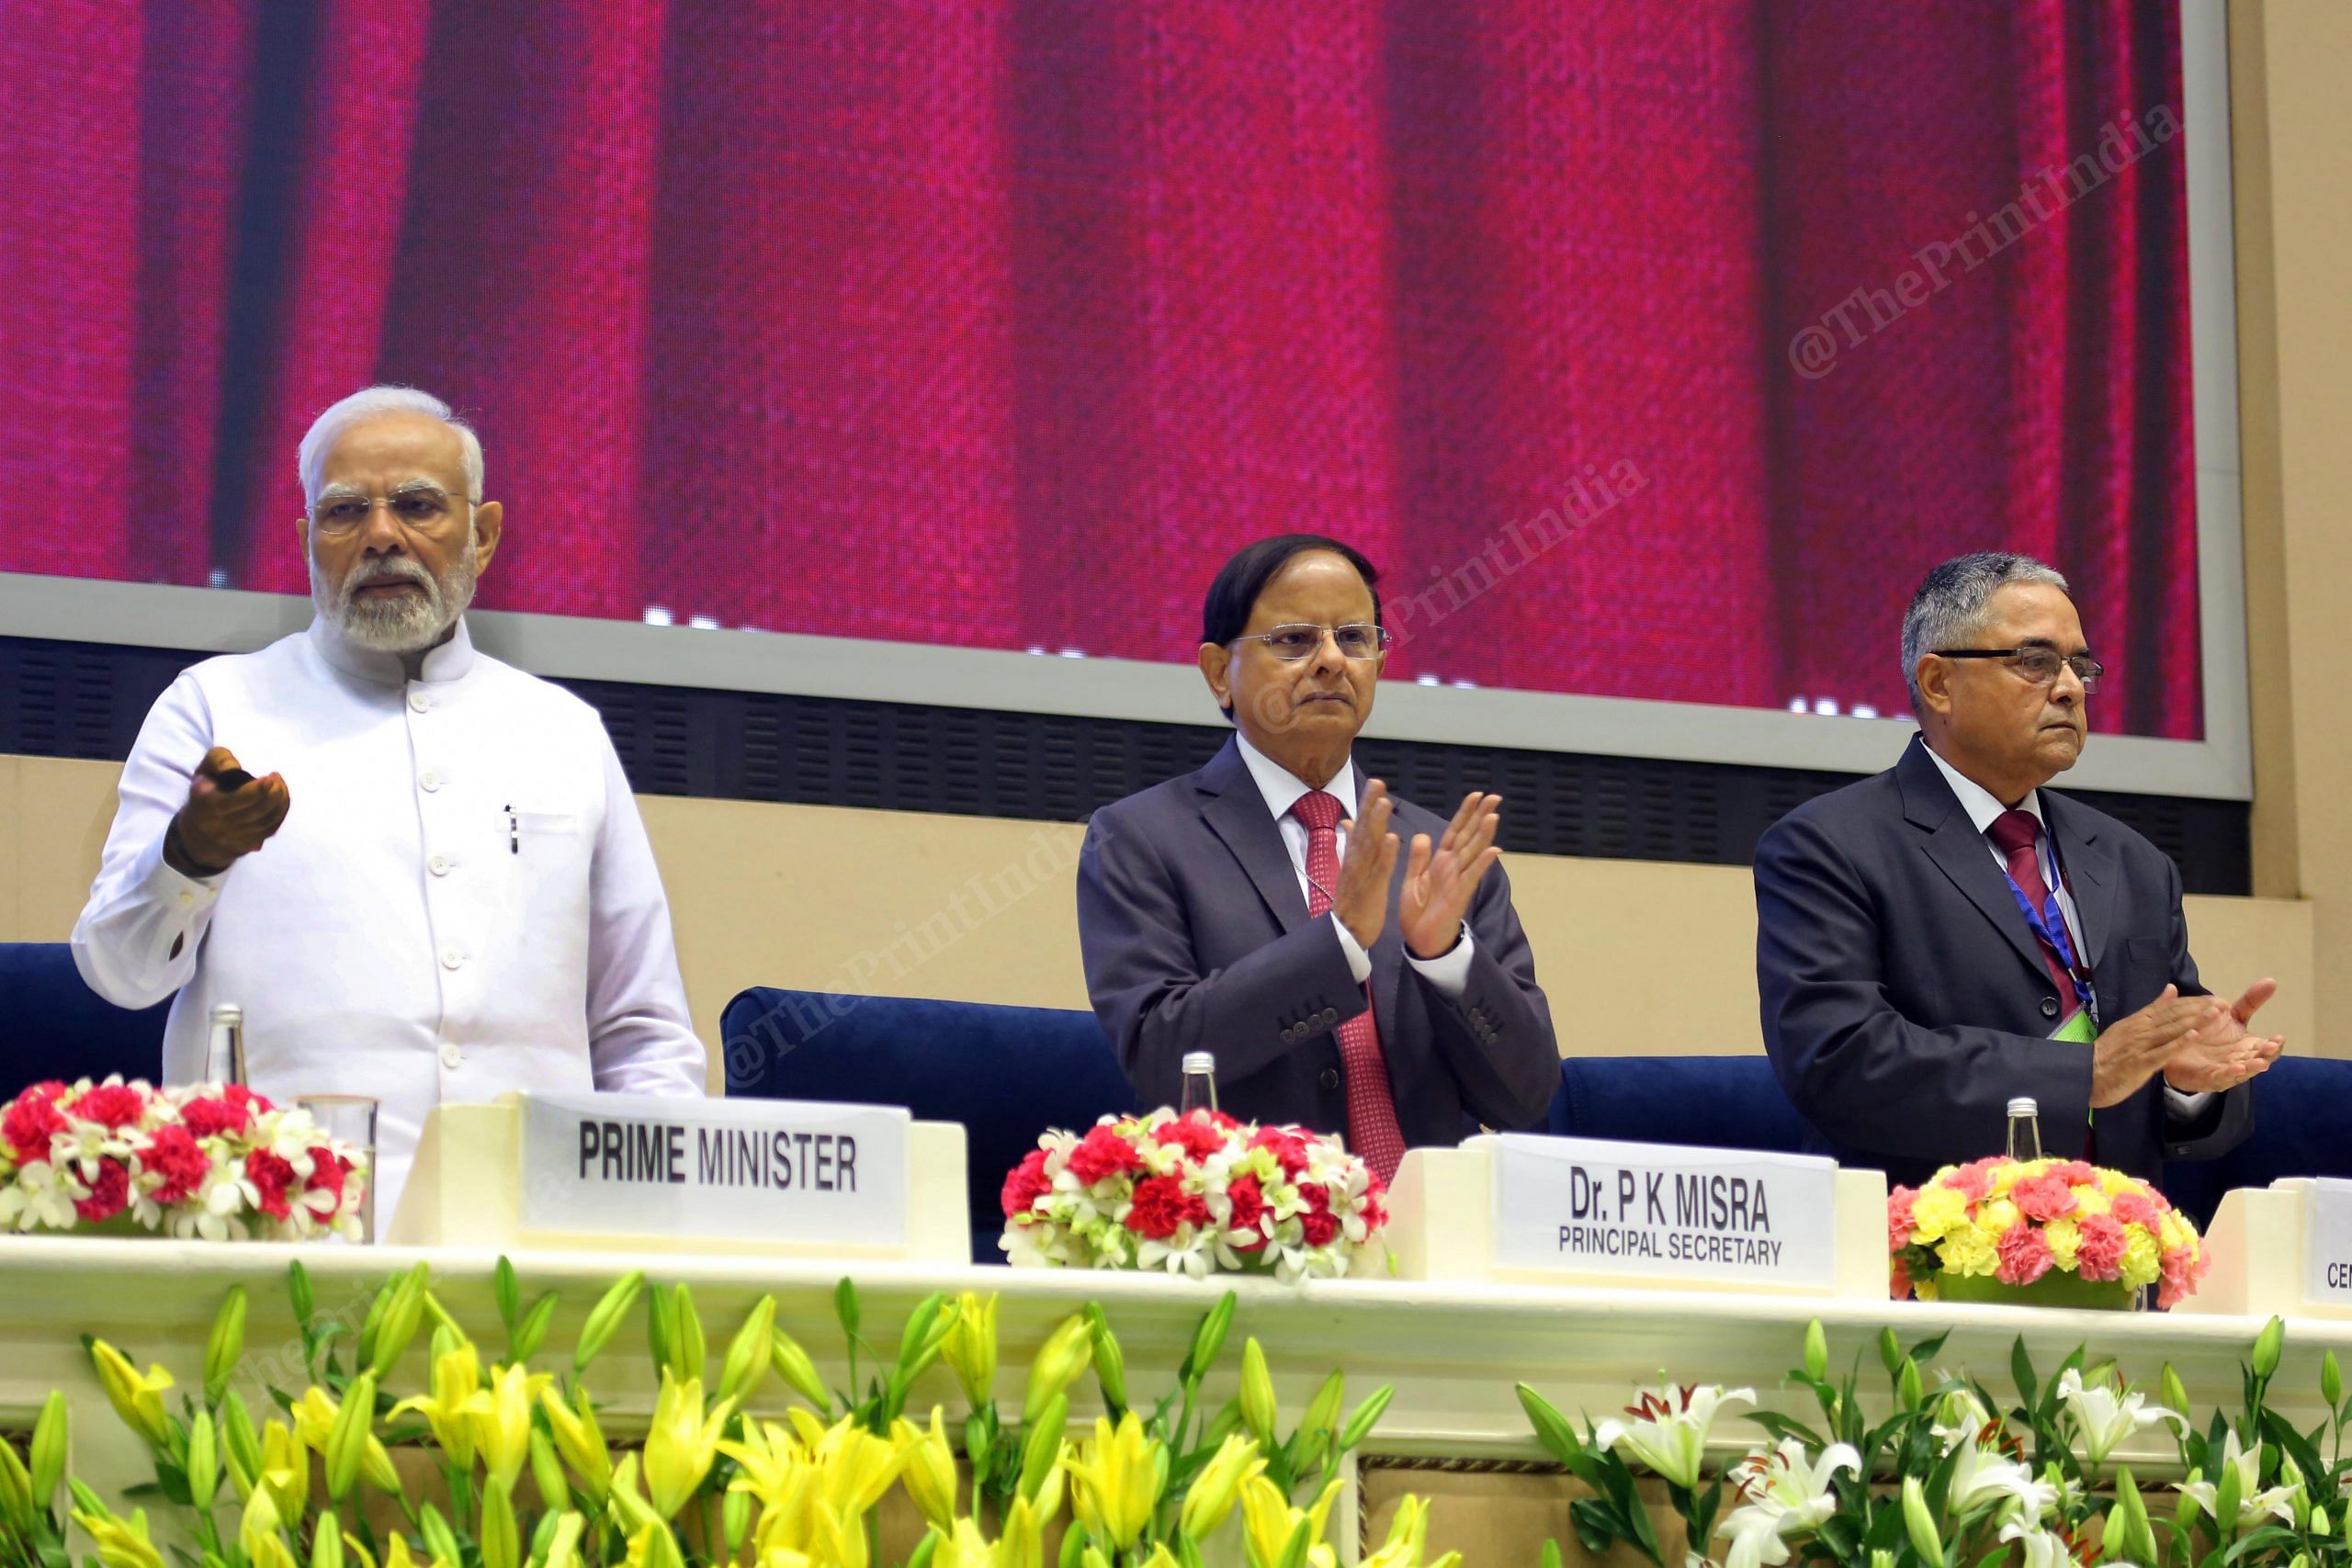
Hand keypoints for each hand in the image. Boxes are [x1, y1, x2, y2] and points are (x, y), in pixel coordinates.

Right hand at [166, 747, 289, 876]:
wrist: (198, 831)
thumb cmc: (206, 792)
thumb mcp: (204, 770)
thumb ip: (218, 759)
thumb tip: (233, 768)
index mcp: (206, 805)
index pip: (237, 800)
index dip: (258, 790)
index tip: (270, 777)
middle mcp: (218, 826)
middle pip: (256, 812)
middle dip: (274, 794)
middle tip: (276, 779)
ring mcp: (232, 840)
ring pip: (266, 824)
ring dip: (280, 803)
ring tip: (280, 786)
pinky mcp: (245, 846)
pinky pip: (269, 831)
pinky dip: (280, 814)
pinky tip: (280, 800)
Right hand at [1331, 779, 1398, 950]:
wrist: (1344, 934)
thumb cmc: (1351, 901)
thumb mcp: (1350, 869)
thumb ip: (1351, 843)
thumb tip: (1347, 821)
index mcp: (1354, 856)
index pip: (1361, 825)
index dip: (1367, 804)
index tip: (1376, 783)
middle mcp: (1356, 861)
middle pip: (1363, 829)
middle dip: (1370, 806)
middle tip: (1378, 782)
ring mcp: (1362, 875)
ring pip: (1370, 846)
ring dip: (1377, 824)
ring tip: (1385, 803)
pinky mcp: (1371, 890)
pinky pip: (1379, 870)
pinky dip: (1386, 854)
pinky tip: (1393, 839)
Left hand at [1399, 790, 1503, 958]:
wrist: (1420, 940)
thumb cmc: (1418, 912)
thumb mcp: (1412, 880)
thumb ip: (1419, 858)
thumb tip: (1423, 835)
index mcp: (1440, 861)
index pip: (1454, 832)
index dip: (1464, 814)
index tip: (1475, 795)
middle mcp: (1452, 867)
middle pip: (1468, 837)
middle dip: (1480, 816)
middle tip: (1495, 797)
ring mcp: (1458, 880)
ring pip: (1473, 852)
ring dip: (1484, 834)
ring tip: (1494, 815)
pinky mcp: (1459, 895)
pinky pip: (1472, 876)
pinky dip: (1483, 863)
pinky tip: (1495, 850)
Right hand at [2089, 985, 2223, 1107]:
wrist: (2084, 1074)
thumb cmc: (2106, 1055)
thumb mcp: (2127, 1027)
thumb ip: (2150, 1010)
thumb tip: (2171, 989)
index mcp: (2137, 1021)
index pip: (2168, 1008)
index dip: (2193, 1003)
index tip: (2214, 999)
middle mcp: (2139, 1030)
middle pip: (2173, 1017)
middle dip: (2200, 1010)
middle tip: (2223, 1003)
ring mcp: (2140, 1046)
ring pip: (2171, 1030)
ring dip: (2195, 1021)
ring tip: (2215, 1014)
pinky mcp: (2140, 1062)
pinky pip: (2162, 1051)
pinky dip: (2178, 1043)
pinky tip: (2195, 1036)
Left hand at [2162, 978, 2284, 1092]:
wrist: (2179, 1049)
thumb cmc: (2212, 1034)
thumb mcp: (2232, 1016)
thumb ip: (2250, 1002)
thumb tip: (2271, 981)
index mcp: (2248, 1047)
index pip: (2267, 1048)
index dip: (2275, 1044)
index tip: (2279, 1037)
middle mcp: (2241, 1060)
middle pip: (2259, 1060)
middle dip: (2266, 1055)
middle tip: (2271, 1048)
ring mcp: (2226, 1071)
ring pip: (2243, 1071)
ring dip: (2251, 1067)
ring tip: (2260, 1063)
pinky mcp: (2209, 1078)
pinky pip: (2221, 1077)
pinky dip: (2229, 1073)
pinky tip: (2236, 1067)